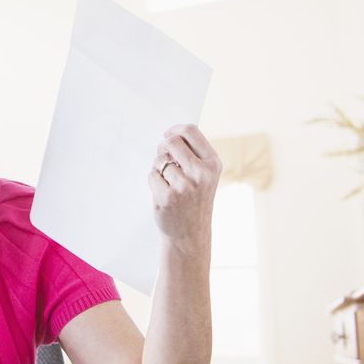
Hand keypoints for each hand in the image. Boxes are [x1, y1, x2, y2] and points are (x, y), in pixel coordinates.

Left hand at [147, 124, 222, 249]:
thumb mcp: (203, 175)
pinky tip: (164, 193)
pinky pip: (151, 175)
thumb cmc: (194, 199)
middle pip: (171, 142)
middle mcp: (201, 173)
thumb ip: (191, 154)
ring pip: (159, 161)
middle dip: (163, 148)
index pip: (191, 131)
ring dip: (158, 169)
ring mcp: (184, 186)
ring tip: (169, 183)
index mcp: (212, 163)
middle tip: (165, 161)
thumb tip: (169, 135)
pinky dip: (153, 181)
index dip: (175, 129)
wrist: (190, 233)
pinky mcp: (168, 197)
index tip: (167, 134)